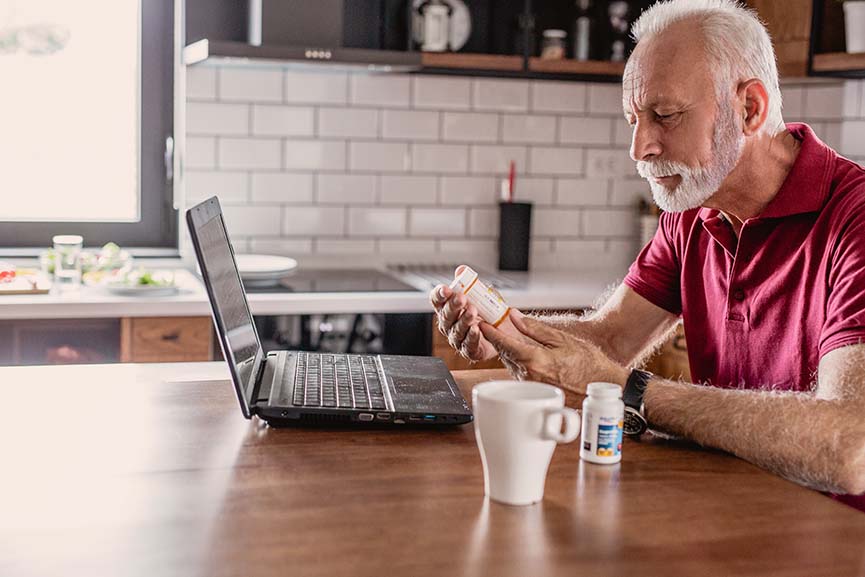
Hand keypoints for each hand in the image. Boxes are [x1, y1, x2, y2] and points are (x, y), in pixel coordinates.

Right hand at [429, 279, 497, 361]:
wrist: (505, 332)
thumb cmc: (488, 312)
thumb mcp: (482, 294)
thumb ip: (471, 283)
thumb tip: (461, 270)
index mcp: (448, 308)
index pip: (437, 300)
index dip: (439, 295)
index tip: (445, 289)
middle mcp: (450, 324)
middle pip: (445, 315)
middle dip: (453, 306)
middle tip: (461, 298)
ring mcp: (458, 338)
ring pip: (456, 330)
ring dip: (463, 320)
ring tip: (472, 312)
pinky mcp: (469, 350)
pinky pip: (467, 344)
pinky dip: (471, 336)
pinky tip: (476, 329)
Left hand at [480, 312, 627, 393]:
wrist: (603, 387)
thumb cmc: (588, 362)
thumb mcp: (563, 339)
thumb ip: (535, 329)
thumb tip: (514, 317)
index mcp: (535, 361)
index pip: (504, 344)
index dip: (490, 332)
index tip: (480, 322)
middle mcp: (529, 376)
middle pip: (504, 354)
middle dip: (496, 339)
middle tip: (488, 323)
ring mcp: (531, 386)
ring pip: (511, 364)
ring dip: (506, 350)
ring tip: (501, 335)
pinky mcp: (535, 392)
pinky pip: (519, 373)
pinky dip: (517, 361)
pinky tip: (519, 352)